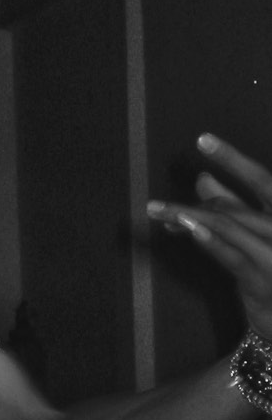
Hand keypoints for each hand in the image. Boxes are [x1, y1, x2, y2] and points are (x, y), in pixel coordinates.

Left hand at [148, 134, 271, 341]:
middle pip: (236, 207)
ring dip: (188, 217)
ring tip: (159, 211)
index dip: (233, 158)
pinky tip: (185, 228)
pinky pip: (231, 255)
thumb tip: (203, 180)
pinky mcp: (262, 279)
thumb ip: (234, 207)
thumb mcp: (258, 235)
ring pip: (228, 227)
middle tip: (160, 200)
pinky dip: (207, 239)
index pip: (264, 181)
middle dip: (197, 199)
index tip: (202, 139)